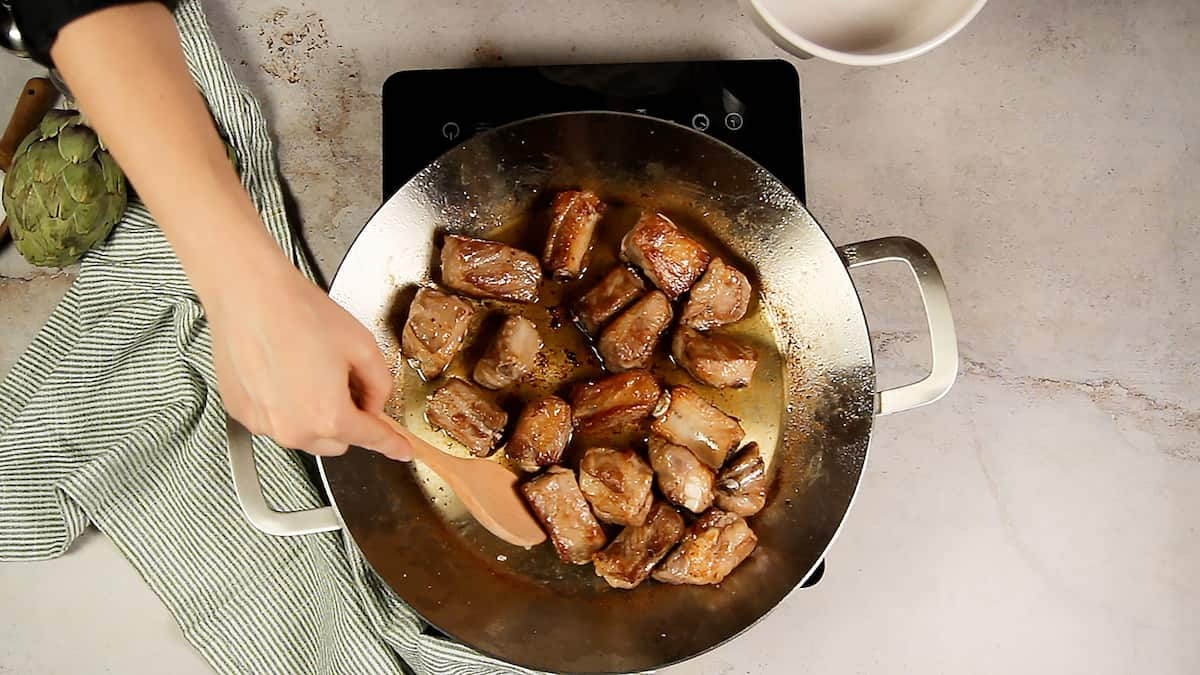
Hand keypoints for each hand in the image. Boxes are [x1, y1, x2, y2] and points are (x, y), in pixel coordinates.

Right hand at [206, 258, 412, 459]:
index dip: (391, 443)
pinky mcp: (241, 413)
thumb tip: (375, 404)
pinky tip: (283, 372)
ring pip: (305, 435)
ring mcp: (263, 424)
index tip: (401, 450)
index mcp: (328, 416)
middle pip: (338, 443)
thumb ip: (380, 384)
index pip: (371, 438)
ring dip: (314, 415)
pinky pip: (275, 421)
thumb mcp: (362, 346)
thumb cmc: (299, 313)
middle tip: (343, 381)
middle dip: (347, 420)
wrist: (250, 294)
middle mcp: (293, 429)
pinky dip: (285, 406)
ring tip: (308, 370)